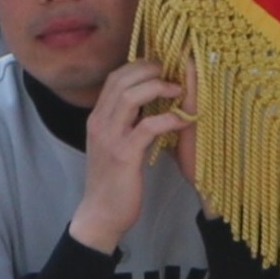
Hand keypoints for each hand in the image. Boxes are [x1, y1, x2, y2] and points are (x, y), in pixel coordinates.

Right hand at [70, 61, 193, 255]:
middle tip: (173, 73)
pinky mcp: (124, 155)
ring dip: (158, 88)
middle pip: (122, 80)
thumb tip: (148, 105)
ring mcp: (110, 138)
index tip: (161, 66)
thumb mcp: (113, 144)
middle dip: (150, 70)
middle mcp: (99, 122)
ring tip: (178, 90)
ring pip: (131, 97)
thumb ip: (124, 123)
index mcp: (97, 118)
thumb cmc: (112, 180)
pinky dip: (167, 119)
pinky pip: (147, 127)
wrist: (101, 213)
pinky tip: (182, 120)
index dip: (138, 66)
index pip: (114, 78)